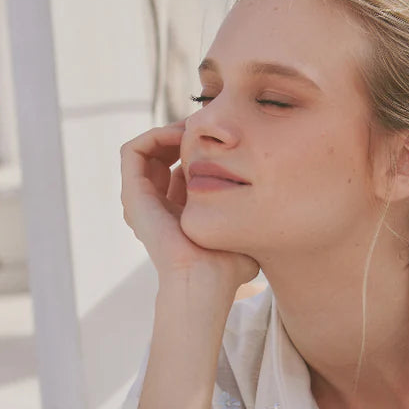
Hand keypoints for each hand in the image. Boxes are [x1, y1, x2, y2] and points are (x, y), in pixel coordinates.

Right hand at [120, 122, 259, 290]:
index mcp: (177, 214)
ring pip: (146, 149)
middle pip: (162, 155)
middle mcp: (155, 206)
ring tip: (194, 128)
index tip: (223, 141)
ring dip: (169, 131)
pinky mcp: (133, 194)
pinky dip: (154, 135)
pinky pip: (133, 151)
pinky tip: (181, 135)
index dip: (200, 150)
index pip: (181, 170)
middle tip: (207, 127)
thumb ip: (250, 220)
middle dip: (183, 135)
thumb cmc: (227, 268)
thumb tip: (275, 216)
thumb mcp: (242, 234)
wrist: (205, 281)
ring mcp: (141, 200)